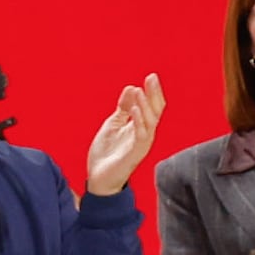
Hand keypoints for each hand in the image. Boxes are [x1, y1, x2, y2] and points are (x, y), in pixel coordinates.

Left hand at [84, 74, 165, 199]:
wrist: (98, 178)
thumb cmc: (107, 153)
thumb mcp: (113, 125)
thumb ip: (123, 109)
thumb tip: (132, 87)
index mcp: (140, 127)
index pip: (151, 106)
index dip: (152, 92)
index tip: (151, 76)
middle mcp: (145, 134)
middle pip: (155, 111)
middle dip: (154, 94)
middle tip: (152, 78)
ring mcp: (141, 144)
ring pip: (150, 121)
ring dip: (145, 105)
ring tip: (140, 90)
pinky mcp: (134, 153)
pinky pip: (141, 135)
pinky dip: (139, 121)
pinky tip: (135, 110)